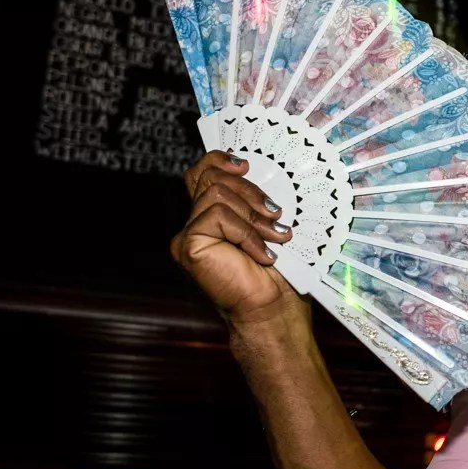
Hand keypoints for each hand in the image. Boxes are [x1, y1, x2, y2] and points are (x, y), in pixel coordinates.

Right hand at [170, 151, 299, 324]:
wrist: (275, 308)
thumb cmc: (279, 273)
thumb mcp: (271, 226)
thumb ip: (256, 200)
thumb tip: (259, 170)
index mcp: (215, 215)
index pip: (203, 172)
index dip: (219, 160)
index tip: (245, 164)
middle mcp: (197, 222)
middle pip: (211, 177)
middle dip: (250, 190)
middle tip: (276, 214)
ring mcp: (189, 234)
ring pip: (216, 195)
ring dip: (253, 217)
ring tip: (275, 238)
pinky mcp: (188, 245)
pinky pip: (218, 217)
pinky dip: (247, 234)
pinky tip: (262, 255)